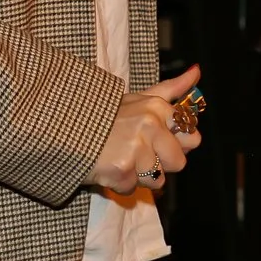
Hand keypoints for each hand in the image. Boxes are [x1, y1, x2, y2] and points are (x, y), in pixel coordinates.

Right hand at [91, 65, 202, 194]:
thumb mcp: (139, 98)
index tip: (158, 143)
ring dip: (139, 177)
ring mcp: (136, 147)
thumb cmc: (105, 116)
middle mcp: (151, 125)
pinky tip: (107, 168)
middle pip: (178, 162)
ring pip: (157, 179)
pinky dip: (119, 185)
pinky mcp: (121, 168)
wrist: (63, 130)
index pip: (192, 137)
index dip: (176, 146)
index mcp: (158, 107)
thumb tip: (197, 71)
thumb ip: (172, 89)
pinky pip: (132, 189)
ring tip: (120, 159)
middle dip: (160, 165)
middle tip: (137, 154)